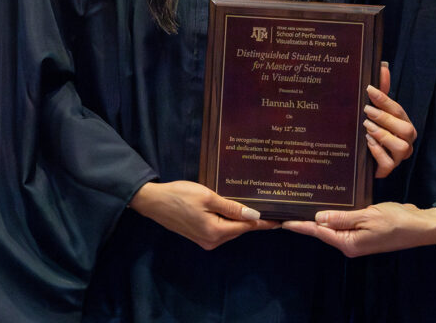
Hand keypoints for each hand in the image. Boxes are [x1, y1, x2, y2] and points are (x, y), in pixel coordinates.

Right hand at [128, 180, 277, 249]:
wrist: (154, 202)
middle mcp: (212, 241)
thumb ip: (232, 207)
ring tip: (256, 206)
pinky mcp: (199, 236)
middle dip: (254, 219)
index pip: (247, 226)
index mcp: (216, 232)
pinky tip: (235, 210)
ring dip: (241, 219)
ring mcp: (205, 240)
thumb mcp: (208, 197)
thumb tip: (254, 215)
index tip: (281, 221)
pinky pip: (221, 228)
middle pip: (240, 228)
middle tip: (271, 207)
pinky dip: (229, 220)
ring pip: (230, 229)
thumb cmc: (180, 195)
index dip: (265, 223)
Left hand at [281, 202, 435, 256]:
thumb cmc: (396, 222)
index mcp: (349, 243)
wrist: (420, 226)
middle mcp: (350, 242)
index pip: (318, 232)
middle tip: (288, 206)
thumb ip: (343, 218)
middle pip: (322, 230)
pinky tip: (327, 204)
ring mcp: (357, 237)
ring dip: (319, 215)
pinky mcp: (364, 229)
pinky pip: (344, 221)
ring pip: (332, 225)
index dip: (299, 225)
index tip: (281, 221)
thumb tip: (317, 218)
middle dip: (306, 219)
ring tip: (302, 202)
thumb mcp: (368, 217)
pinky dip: (334, 213)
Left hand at [365, 65, 415, 177]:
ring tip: (367, 128)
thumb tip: (383, 66)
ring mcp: (399, 156)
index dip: (385, 99)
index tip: (369, 90)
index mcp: (404, 124)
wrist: (364, 159)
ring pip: (401, 147)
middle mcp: (406, 140)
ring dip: (383, 135)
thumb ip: (382, 91)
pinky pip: (389, 163)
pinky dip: (378, 152)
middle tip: (366, 110)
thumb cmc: (373, 131)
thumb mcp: (376, 111)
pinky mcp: (388, 169)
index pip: (399, 110)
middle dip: (386, 119)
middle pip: (405, 129)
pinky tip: (368, 143)